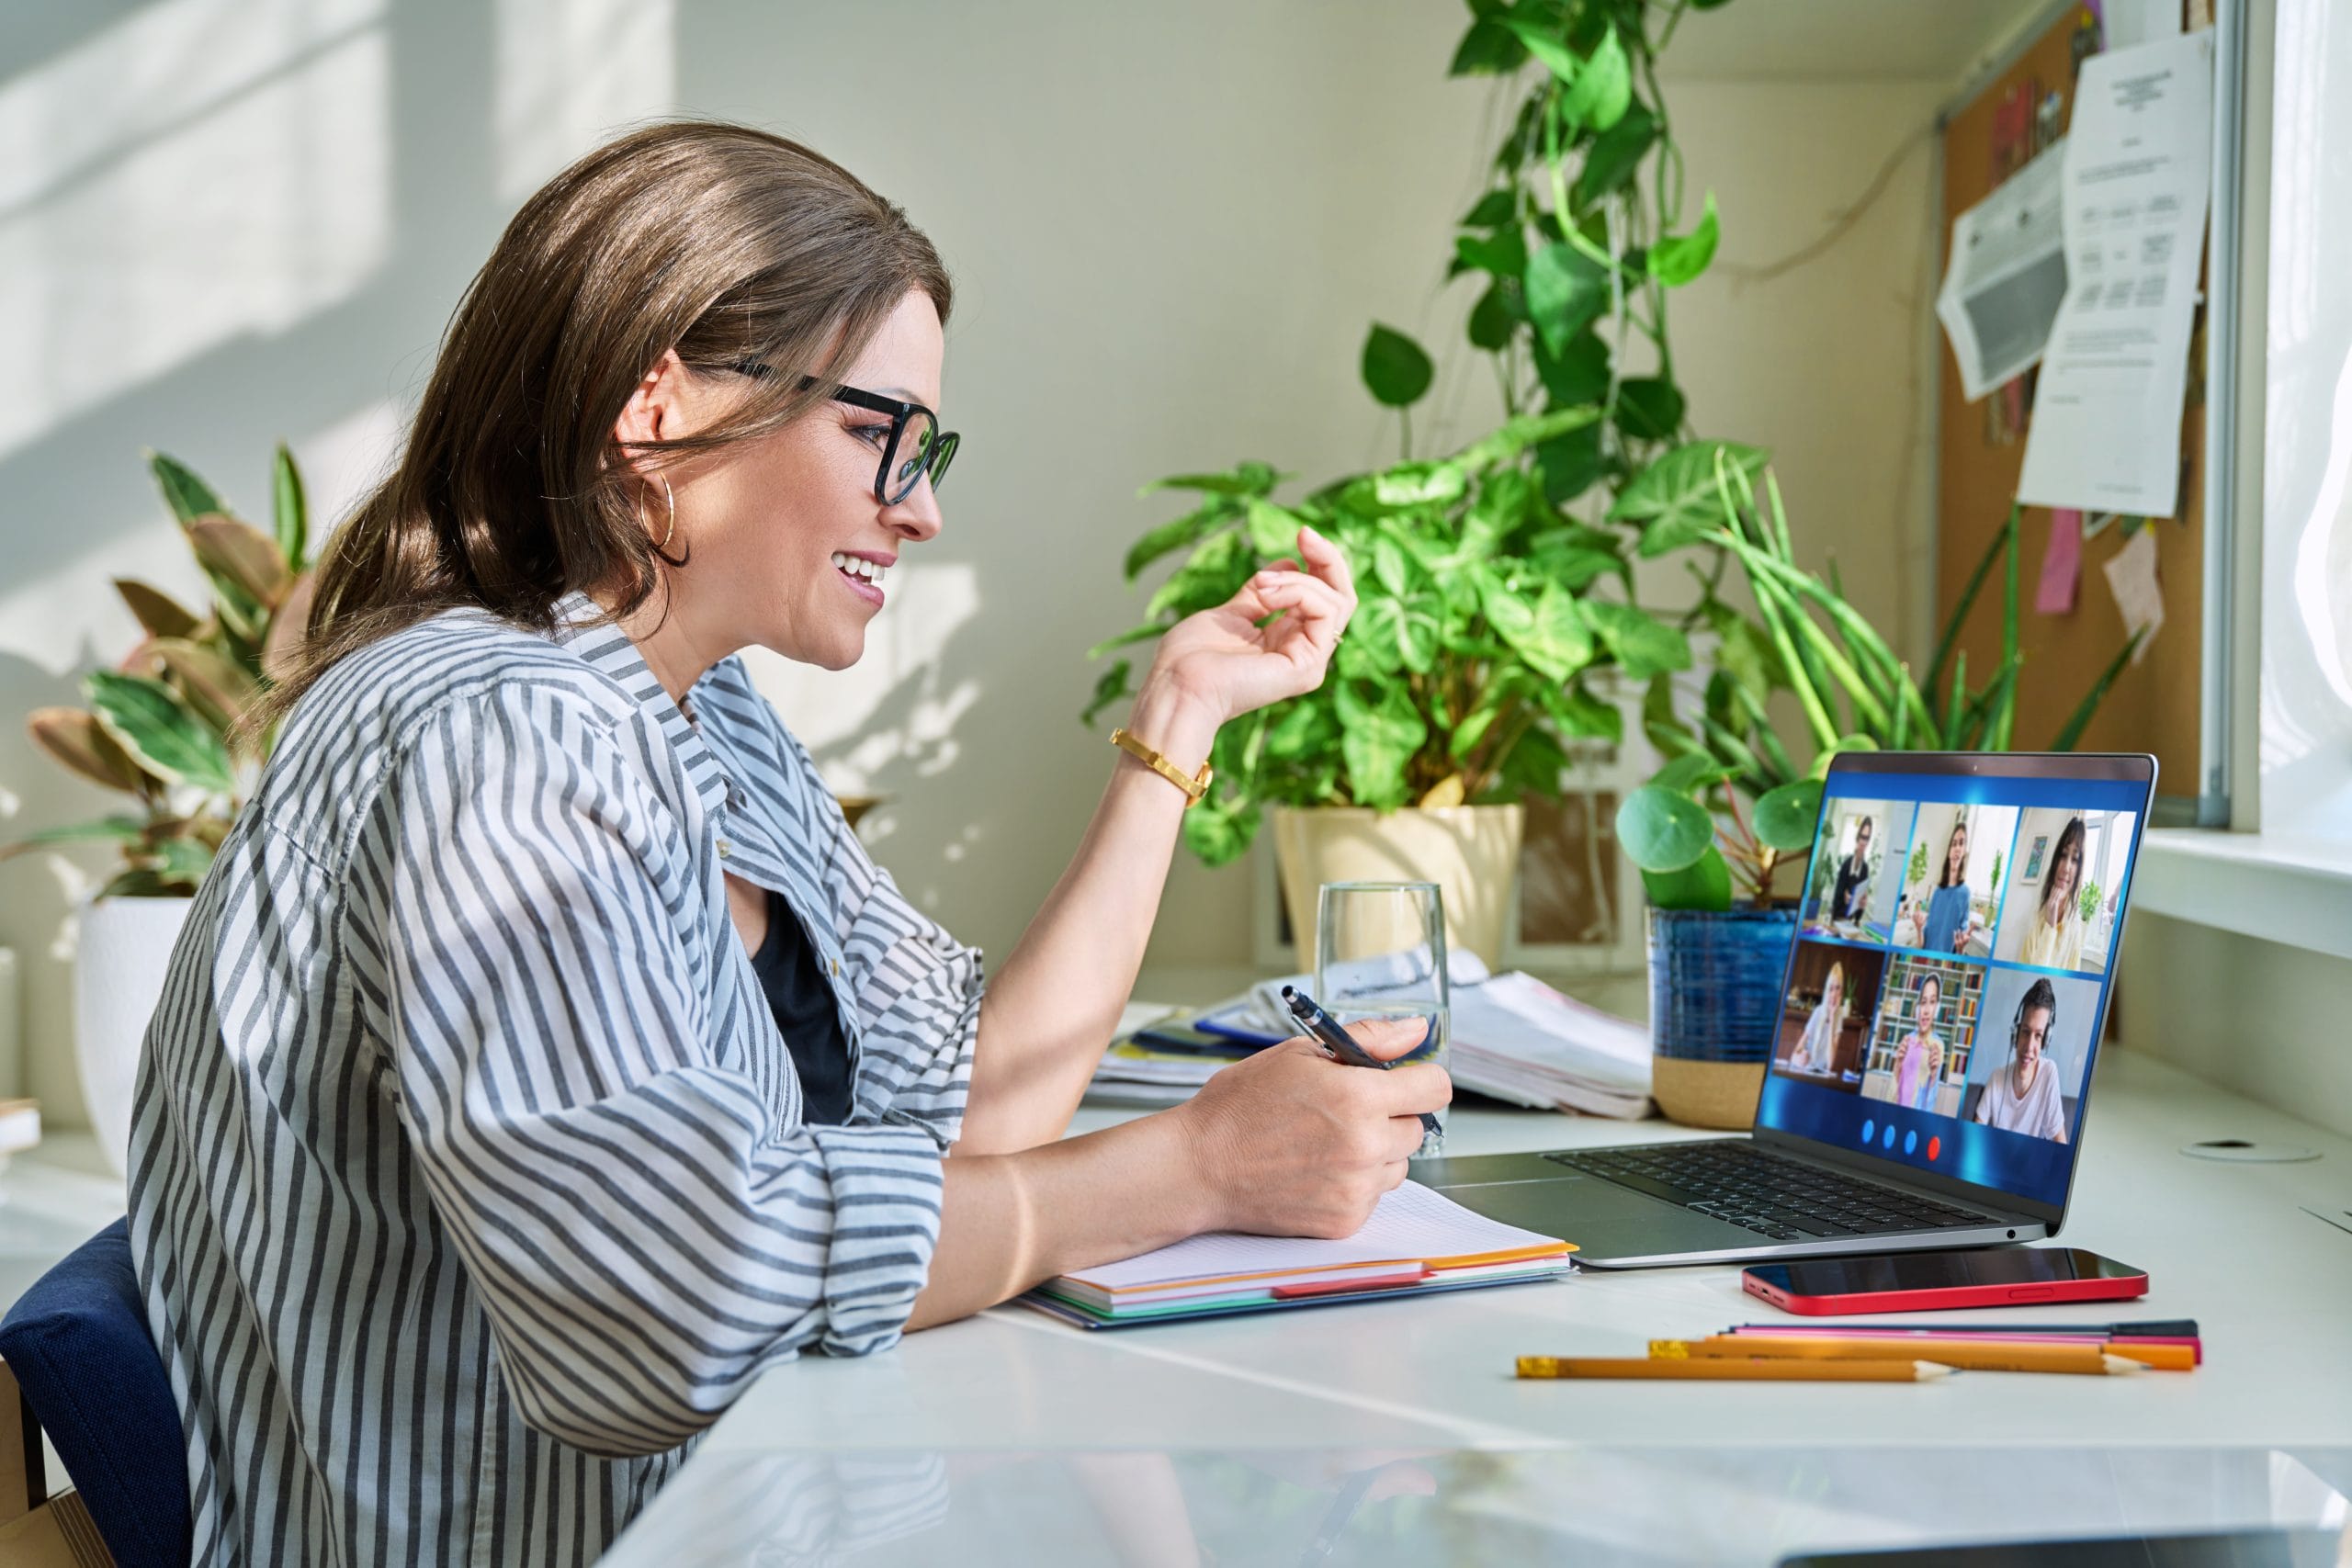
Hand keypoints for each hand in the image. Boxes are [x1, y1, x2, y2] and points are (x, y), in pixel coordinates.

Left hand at [1147, 525, 1356, 723]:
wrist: (1177, 686)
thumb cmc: (1192, 658)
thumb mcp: (1231, 613)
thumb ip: (1260, 593)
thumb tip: (1288, 563)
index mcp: (1286, 641)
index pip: (1321, 597)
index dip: (1318, 562)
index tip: (1302, 534)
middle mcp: (1303, 652)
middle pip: (1340, 597)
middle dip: (1326, 559)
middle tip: (1305, 534)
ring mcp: (1310, 662)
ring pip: (1335, 601)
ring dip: (1297, 580)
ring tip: (1261, 586)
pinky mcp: (1309, 667)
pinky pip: (1324, 612)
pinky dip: (1298, 592)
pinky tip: (1266, 597)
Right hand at [1170, 1017, 1448, 1238]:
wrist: (1199, 1167)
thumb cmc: (1240, 1106)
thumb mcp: (1300, 1055)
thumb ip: (1368, 1040)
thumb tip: (1417, 1029)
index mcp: (1358, 1097)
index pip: (1435, 1088)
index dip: (1419, 1080)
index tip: (1401, 1082)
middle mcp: (1366, 1146)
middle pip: (1417, 1129)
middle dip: (1390, 1117)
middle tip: (1341, 1113)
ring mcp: (1357, 1189)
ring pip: (1397, 1165)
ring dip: (1375, 1153)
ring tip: (1323, 1144)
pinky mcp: (1346, 1220)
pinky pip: (1373, 1196)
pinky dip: (1353, 1184)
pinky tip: (1314, 1171)